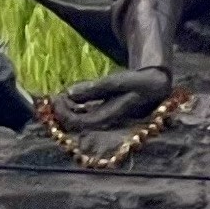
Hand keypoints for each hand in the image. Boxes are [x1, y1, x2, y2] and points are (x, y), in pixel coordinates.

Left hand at [47, 65, 171, 130]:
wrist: (156, 86)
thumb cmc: (139, 83)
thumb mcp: (118, 82)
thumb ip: (95, 89)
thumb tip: (69, 94)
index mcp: (112, 117)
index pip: (82, 123)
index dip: (65, 113)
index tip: (56, 97)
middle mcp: (107, 123)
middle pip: (78, 126)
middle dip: (62, 113)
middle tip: (54, 97)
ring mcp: (105, 120)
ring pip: (80, 122)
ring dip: (67, 111)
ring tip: (60, 97)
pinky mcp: (105, 115)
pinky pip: (84, 116)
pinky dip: (74, 108)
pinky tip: (70, 99)